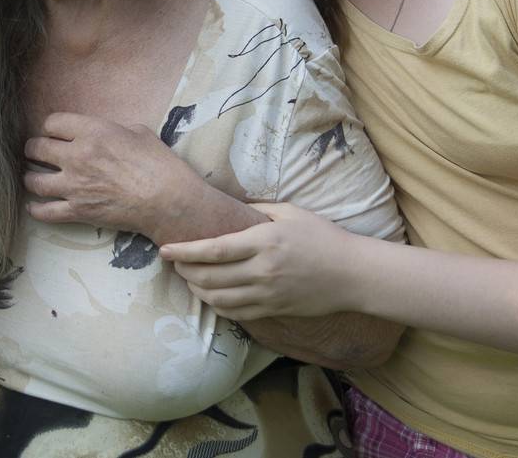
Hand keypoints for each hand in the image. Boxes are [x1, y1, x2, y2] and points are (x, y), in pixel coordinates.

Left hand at [23, 112, 205, 238]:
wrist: (168, 200)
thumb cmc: (159, 163)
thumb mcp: (138, 132)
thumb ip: (112, 130)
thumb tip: (102, 134)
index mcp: (92, 132)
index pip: (52, 122)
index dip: (52, 127)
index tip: (55, 133)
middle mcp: (77, 156)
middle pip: (36, 148)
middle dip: (35, 149)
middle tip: (37, 152)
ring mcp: (74, 186)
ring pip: (33, 180)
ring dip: (30, 177)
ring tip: (33, 177)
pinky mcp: (78, 211)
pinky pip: (44, 212)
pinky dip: (36, 210)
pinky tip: (34, 206)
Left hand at [160, 201, 357, 319]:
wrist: (352, 274)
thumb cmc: (323, 237)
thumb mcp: (291, 212)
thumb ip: (258, 209)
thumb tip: (230, 205)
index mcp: (264, 241)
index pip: (213, 250)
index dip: (184, 251)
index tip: (165, 249)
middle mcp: (262, 270)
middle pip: (209, 277)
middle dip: (185, 271)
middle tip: (175, 263)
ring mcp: (267, 294)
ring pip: (219, 299)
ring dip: (198, 290)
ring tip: (190, 279)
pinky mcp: (273, 310)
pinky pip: (236, 314)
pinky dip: (217, 306)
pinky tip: (212, 296)